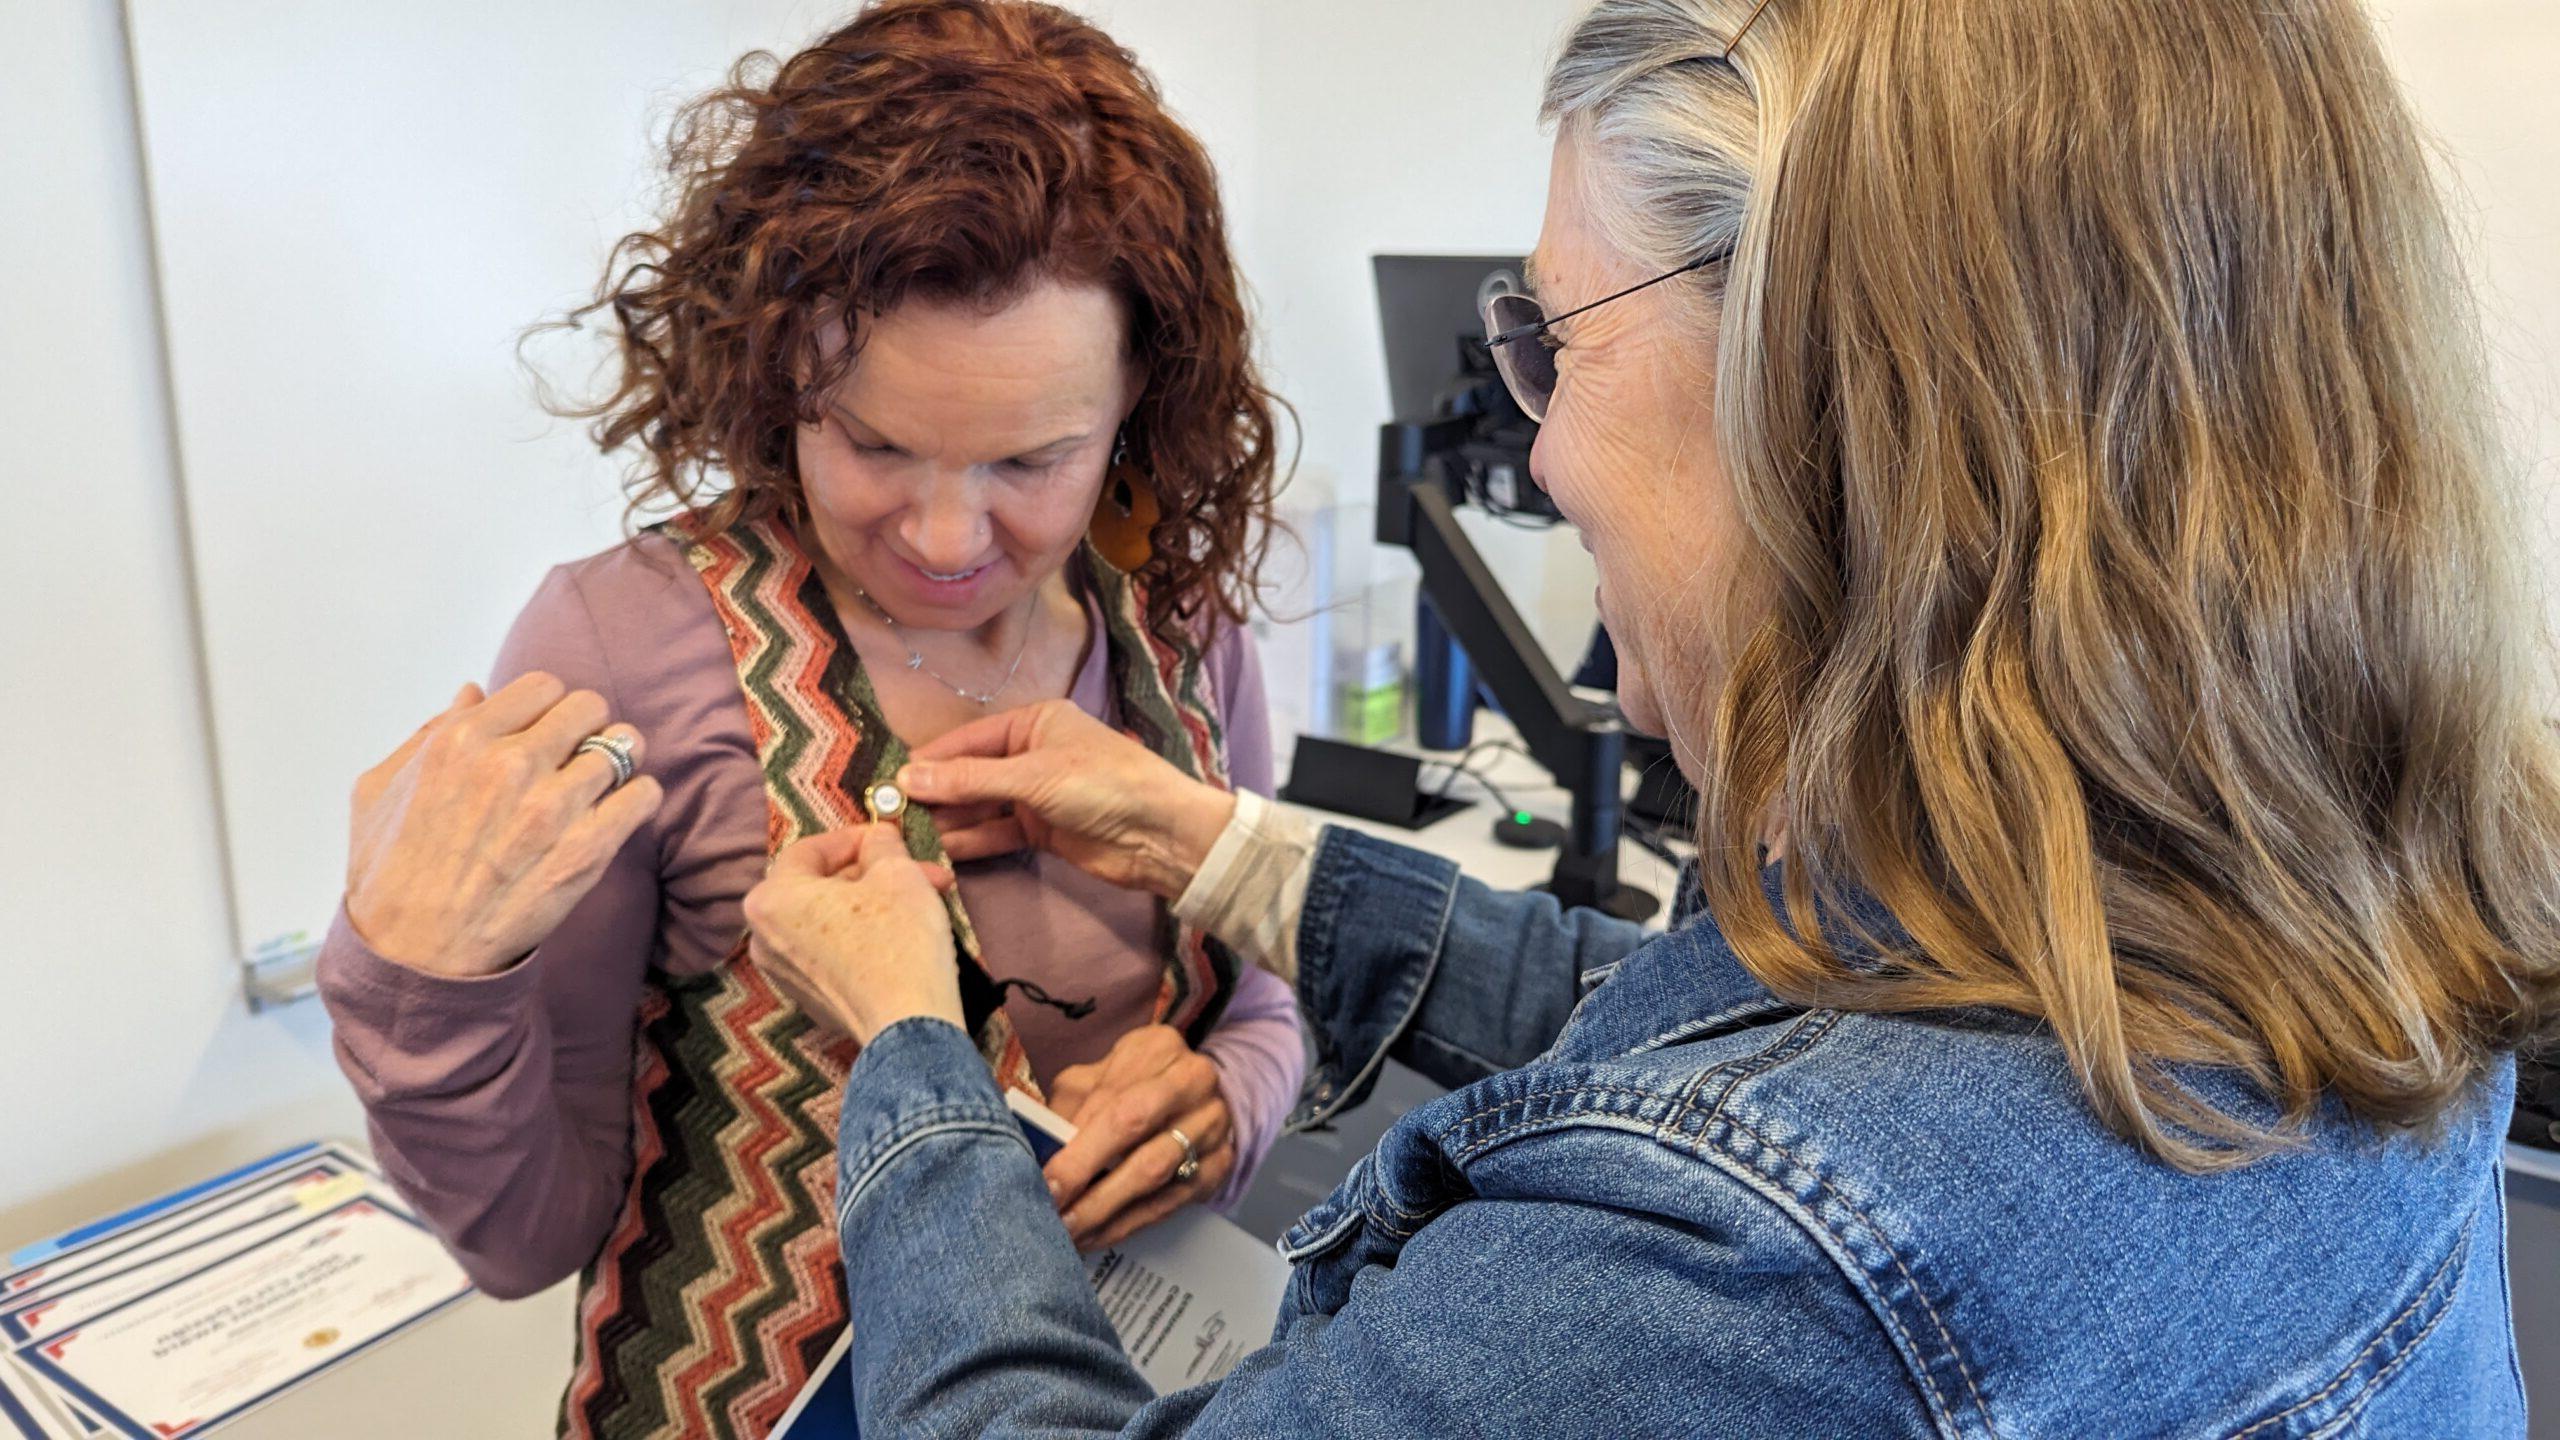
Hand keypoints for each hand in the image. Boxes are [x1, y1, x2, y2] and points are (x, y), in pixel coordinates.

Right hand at [345, 674, 664, 978]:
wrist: (416, 955)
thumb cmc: (390, 873)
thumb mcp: (380, 789)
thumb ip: (429, 732)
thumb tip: (472, 692)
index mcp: (462, 741)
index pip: (543, 686)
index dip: (547, 708)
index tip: (546, 731)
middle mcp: (511, 765)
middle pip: (589, 708)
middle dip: (587, 727)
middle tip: (578, 753)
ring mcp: (554, 807)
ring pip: (623, 746)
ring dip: (618, 760)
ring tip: (602, 782)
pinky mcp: (588, 849)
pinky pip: (644, 795)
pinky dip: (639, 798)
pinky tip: (618, 811)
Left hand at [743, 824, 964, 1046]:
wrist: (908, 1027)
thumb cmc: (897, 942)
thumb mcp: (897, 873)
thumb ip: (881, 844)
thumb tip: (878, 837)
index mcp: (771, 899)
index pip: (810, 850)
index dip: (855, 837)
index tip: (888, 836)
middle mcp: (764, 937)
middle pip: (821, 887)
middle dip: (875, 874)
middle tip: (921, 870)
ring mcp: (784, 974)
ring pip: (830, 920)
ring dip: (876, 903)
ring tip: (924, 898)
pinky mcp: (810, 999)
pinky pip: (833, 952)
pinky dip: (864, 937)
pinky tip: (905, 933)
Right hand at [898, 700, 1235, 900]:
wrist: (1161, 835)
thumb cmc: (1102, 785)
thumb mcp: (1032, 776)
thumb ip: (969, 780)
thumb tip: (907, 776)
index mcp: (1033, 723)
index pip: (968, 740)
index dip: (930, 761)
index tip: (891, 782)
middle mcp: (1030, 754)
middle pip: (971, 774)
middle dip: (936, 794)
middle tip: (892, 816)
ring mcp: (1036, 795)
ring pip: (981, 806)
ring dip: (949, 821)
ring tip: (909, 838)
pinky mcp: (1042, 831)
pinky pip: (997, 833)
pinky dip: (972, 841)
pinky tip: (942, 851)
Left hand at [1042, 1025, 1235, 1251]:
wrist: (1197, 1097)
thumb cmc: (1133, 1086)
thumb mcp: (1098, 1080)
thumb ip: (1069, 1109)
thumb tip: (1036, 1152)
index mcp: (1157, 1048)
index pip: (1112, 1099)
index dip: (1076, 1145)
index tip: (1045, 1181)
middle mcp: (1193, 1080)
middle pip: (1135, 1129)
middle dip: (1087, 1173)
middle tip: (1052, 1209)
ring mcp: (1212, 1123)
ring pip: (1154, 1172)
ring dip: (1104, 1209)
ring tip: (1067, 1232)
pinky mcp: (1220, 1164)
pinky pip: (1169, 1202)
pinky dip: (1127, 1224)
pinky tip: (1095, 1236)